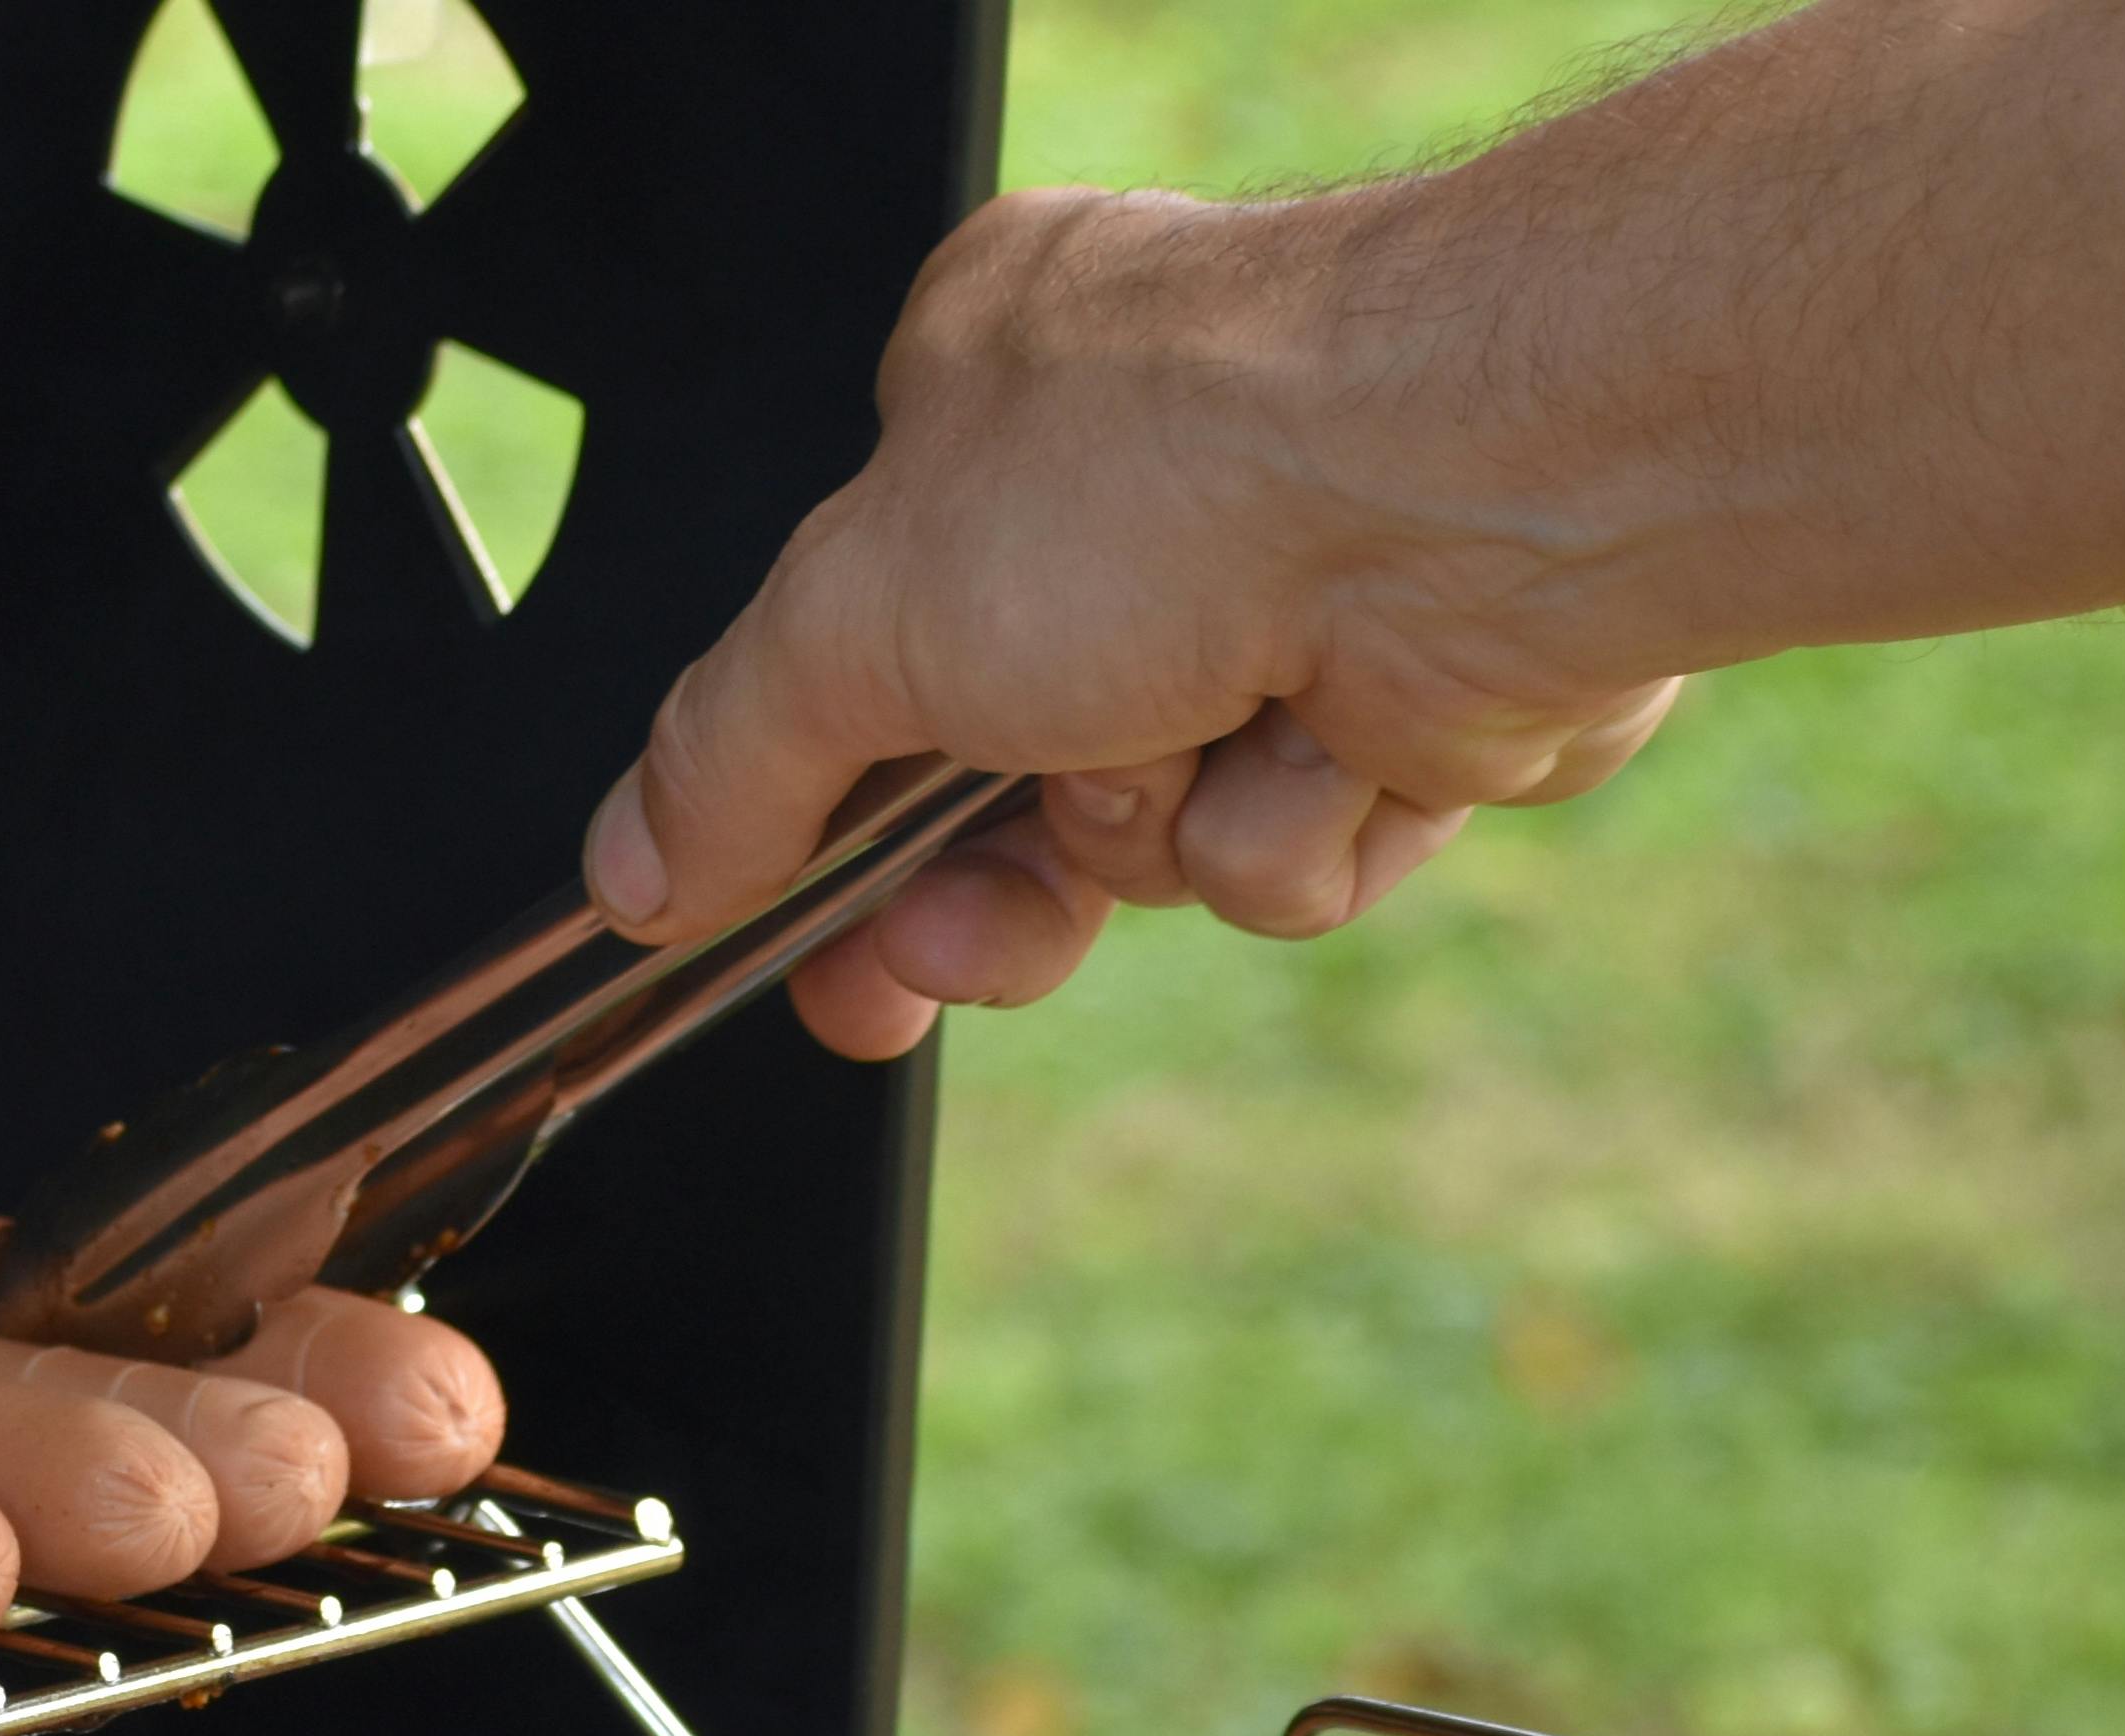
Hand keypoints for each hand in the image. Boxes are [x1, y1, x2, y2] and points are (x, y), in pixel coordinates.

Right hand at [599, 182, 1681, 1058]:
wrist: (1490, 484)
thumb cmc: (1186, 470)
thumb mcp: (854, 618)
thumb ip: (724, 759)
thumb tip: (634, 871)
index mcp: (981, 406)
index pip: (855, 657)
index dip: (815, 830)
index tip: (784, 939)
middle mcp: (1135, 492)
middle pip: (995, 788)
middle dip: (990, 884)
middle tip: (961, 941)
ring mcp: (1279, 595)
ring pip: (1150, 840)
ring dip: (1157, 840)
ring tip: (1200, 749)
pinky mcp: (1403, 700)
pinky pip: (1289, 852)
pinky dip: (1293, 832)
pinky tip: (1331, 741)